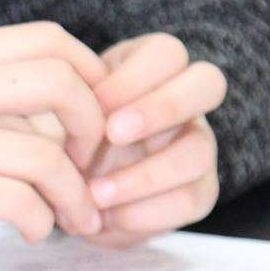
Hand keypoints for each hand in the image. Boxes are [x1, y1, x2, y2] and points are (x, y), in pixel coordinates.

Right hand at [0, 21, 109, 270]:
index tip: (92, 120)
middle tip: (88, 165)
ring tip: (72, 217)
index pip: (45, 39)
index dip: (90, 75)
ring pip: (42, 155)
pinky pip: (13, 200)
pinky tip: (31, 232)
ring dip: (74, 194)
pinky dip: (39, 222)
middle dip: (93, 128)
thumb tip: (64, 110)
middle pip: (57, 82)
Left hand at [72, 32, 225, 247]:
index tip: (92, 102)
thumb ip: (70, 99)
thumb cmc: (68, 132)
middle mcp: (186, 103)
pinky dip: (145, 212)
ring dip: (145, 175)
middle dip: (161, 108)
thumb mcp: (62, 109)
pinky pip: (190, 200)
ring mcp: (198, 146)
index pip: (166, 53)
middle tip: (112, 133)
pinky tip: (107, 217)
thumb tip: (60, 99)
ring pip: (200, 151)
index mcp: (152, 69)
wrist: (75, 187)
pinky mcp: (199, 192)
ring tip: (95, 193)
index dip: (132, 77)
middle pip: (208, 83)